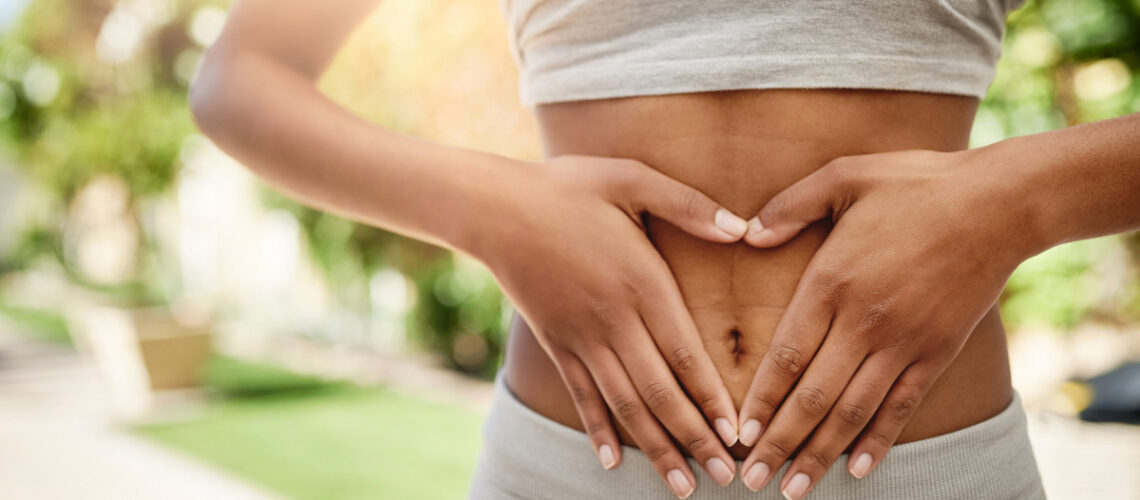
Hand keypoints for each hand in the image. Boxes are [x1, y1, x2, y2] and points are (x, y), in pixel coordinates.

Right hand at [477, 155, 748, 496]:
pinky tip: (611, 462)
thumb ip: (688, 204)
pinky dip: (597, 430)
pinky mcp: (556, 342)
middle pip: (661, 392)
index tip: (738, 433)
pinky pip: (581, 395)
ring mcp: (582, 336)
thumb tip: (741, 228)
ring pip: (625, 404)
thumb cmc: (568, 187)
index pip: (685, 353)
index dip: (712, 397)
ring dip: (657, 448)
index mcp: (641, 282)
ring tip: (684, 486)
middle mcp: (614, 319)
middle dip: (696, 439)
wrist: (494, 207)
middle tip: (728, 477)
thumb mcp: (631, 178)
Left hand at [733, 149, 1032, 497]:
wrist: (999, 202)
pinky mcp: (937, 352)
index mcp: (833, 280)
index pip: (786, 355)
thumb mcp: (844, 176)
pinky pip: (902, 406)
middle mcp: (865, 321)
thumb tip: (746, 233)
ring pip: (853, 411)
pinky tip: (858, 471)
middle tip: (752, 481)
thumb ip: (790, 206)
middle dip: (779, 443)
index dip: (760, 400)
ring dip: (820, 454)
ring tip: (794, 491)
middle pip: (813, 397)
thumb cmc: (916, 183)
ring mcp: (904, 342)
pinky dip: (879, 441)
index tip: (738, 434)